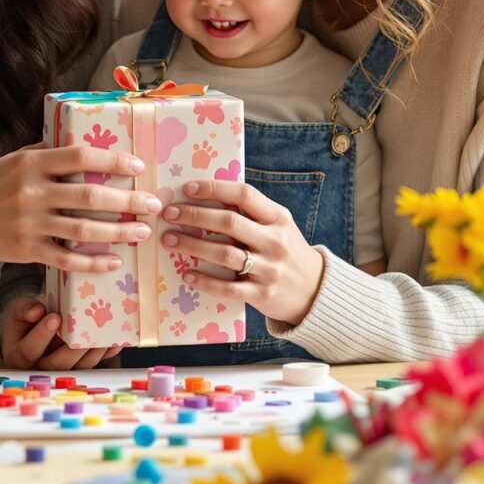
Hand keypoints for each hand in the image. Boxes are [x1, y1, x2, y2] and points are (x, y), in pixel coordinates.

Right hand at [0, 143, 162, 276]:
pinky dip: (92, 262)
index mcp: (31, 163)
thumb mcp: (13, 160)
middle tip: (153, 204)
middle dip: (126, 200)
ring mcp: (28, 223)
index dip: (112, 160)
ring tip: (142, 232)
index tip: (138, 167)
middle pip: (88, 195)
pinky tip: (114, 261)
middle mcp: (30, 192)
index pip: (79, 156)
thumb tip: (87, 141)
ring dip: (117, 232)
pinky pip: (66, 259)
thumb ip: (46, 153)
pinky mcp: (26, 251)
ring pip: (82, 229)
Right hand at [0, 296, 121, 370]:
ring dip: (93, 352)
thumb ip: (26, 309)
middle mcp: (39, 368)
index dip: (42, 335)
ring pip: (78, 367)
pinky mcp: (77, 368)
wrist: (33, 329)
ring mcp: (61, 370)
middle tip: (85, 329)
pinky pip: (92, 364)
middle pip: (57, 364)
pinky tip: (115, 342)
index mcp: (19, 355)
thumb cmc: (25, 319)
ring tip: (105, 333)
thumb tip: (38, 311)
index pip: (29, 349)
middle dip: (73, 348)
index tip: (55, 317)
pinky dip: (105, 354)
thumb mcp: (19, 310)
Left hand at [161, 180, 324, 325]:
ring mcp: (269, 269)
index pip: (244, 195)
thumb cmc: (287, 252)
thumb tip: (206, 196)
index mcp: (278, 218)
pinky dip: (204, 281)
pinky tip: (186, 273)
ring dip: (192, 245)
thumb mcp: (279, 226)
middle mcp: (275, 241)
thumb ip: (252, 213)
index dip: (214, 189)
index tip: (187, 188)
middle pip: (229, 223)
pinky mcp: (261, 294)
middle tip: (169, 213)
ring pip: (224, 254)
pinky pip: (227, 287)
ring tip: (168, 240)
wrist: (315, 291)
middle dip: (194, 215)